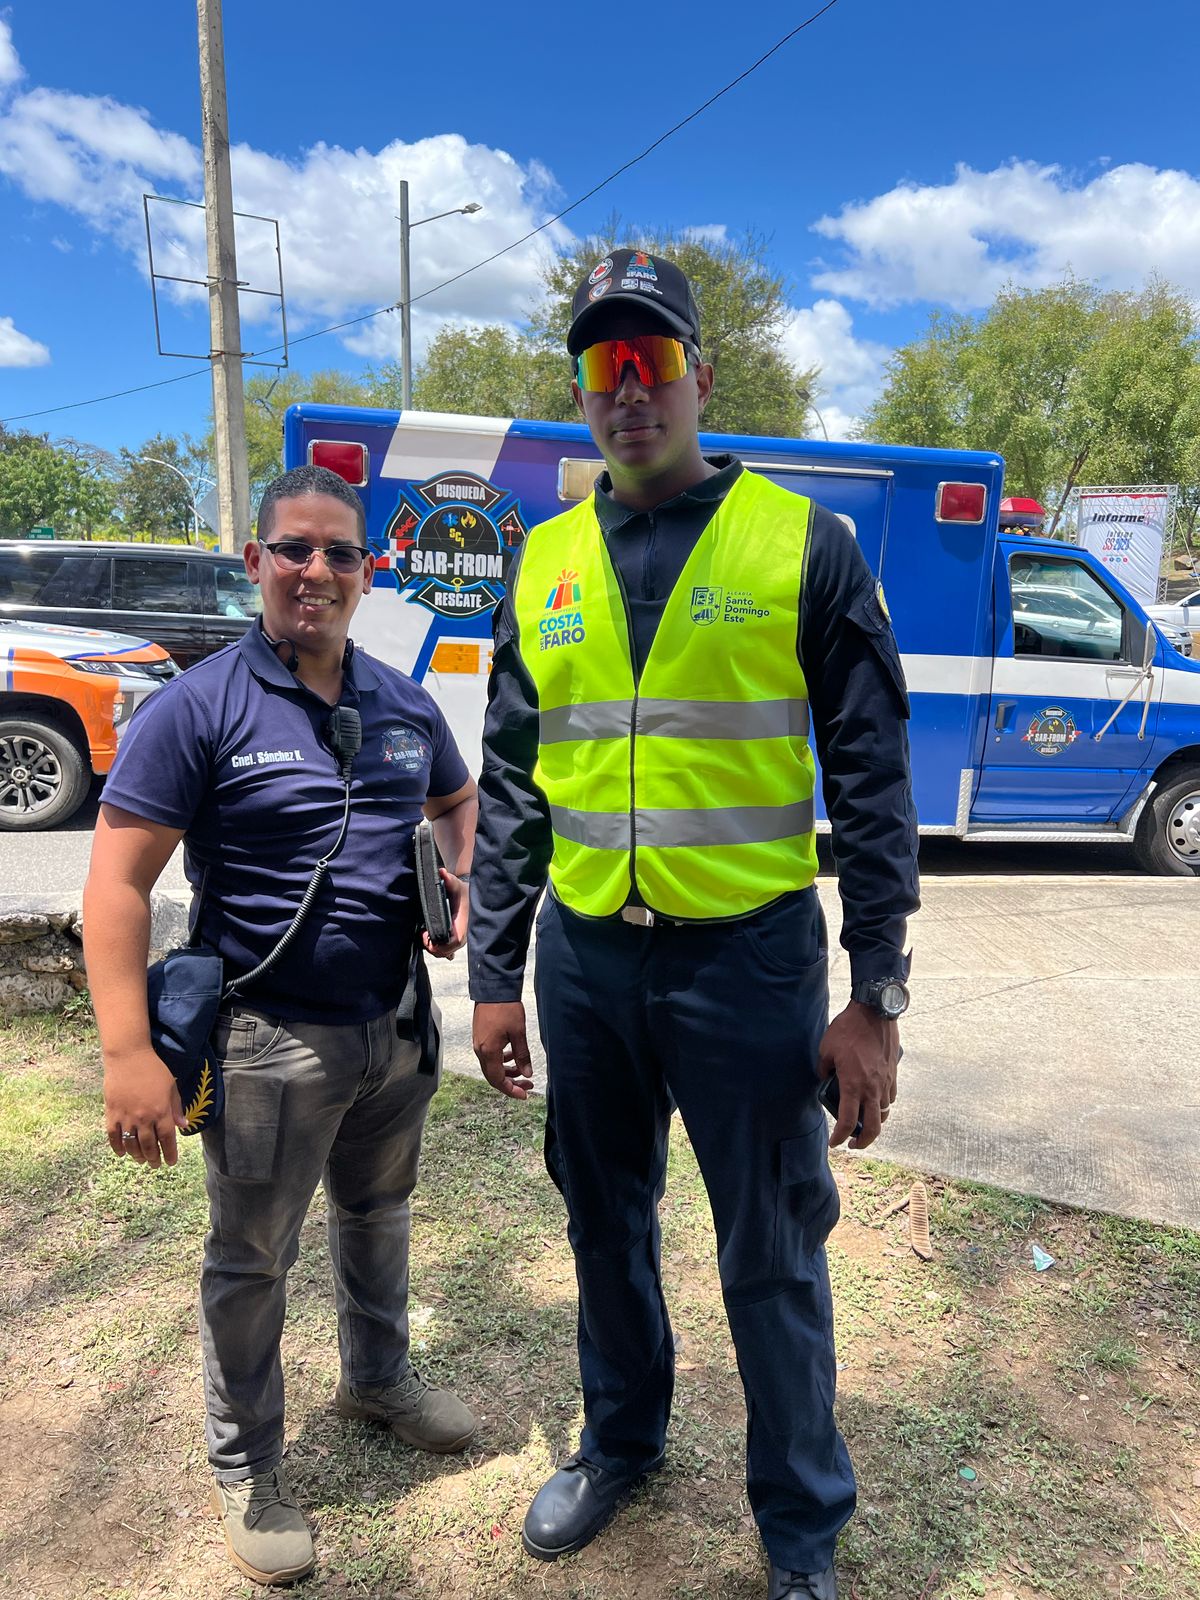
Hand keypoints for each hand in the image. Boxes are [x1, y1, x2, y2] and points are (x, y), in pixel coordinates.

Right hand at [104, 1047, 187, 1167]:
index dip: (169, 1154)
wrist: (128, 1056)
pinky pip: (113, 1136)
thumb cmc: (154, 1069)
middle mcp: (144, 1118)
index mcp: (161, 1111)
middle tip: (155, 1165)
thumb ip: (176, 1108)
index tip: (171, 1162)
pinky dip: (117, 1147)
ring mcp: (126, 1117)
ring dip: (137, 1155)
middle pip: (149, 1146)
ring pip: (131, 1144)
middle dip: (153, 1158)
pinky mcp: (111, 1114)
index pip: (167, 1140)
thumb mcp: (171, 1086)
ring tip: (141, 1160)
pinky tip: (122, 1153)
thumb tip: (184, 1126)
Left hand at [422, 868, 467, 959]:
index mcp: (464, 924)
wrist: (470, 896)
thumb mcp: (457, 885)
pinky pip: (447, 952)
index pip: (454, 941)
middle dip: (433, 947)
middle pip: (447, 951)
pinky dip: (438, 949)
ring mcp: (461, 939)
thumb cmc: (464, 891)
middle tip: (422, 935)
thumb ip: (449, 880)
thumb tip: (441, 872)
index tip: (426, 935)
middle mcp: (463, 934)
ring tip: (425, 935)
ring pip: (445, 953)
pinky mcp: (456, 940)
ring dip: (434, 948)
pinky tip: (431, 939)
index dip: (440, 944)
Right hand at [472, 1001, 533, 1099]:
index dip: (511, 1090)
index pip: (498, 1080)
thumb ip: (522, 1056)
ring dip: (507, 1071)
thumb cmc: (506, 1009)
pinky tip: (512, 1056)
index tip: (525, 1094)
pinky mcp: (480, 1037)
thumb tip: (527, 1074)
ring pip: (491, 1066)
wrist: (493, 989)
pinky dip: (501, 1060)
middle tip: (527, 1085)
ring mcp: (479, 1044)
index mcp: (488, 1052)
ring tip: (523, 1071)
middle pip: (493, 1076)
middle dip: (510, 1083)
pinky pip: (490, 1056)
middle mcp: (480, 1050)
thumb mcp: (518, 1033)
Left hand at [818, 1001, 899, 1150]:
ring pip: (884, 1112)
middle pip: (874, 1127)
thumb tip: (825, 1078)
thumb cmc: (848, 1029)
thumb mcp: (826, 1049)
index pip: (848, 1122)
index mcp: (853, 1085)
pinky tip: (874, 1100)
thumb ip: (823, 1068)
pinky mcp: (893, 1073)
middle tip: (853, 1143)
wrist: (874, 1012)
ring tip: (864, 1121)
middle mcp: (872, 1088)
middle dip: (864, 1141)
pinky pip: (891, 1097)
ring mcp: (886, 1082)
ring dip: (874, 1121)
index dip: (840, 1137)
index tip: (835, 1143)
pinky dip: (883, 1104)